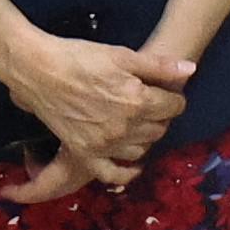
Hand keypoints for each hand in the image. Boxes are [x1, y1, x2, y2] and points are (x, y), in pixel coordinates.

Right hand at [0, 27, 190, 189]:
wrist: (39, 71)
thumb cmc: (80, 57)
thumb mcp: (122, 55)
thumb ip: (158, 65)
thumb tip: (189, 70)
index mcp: (138, 101)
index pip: (174, 106)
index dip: (172, 96)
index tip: (165, 90)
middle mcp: (125, 128)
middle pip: (159, 128)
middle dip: (160, 116)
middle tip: (150, 103)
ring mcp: (105, 144)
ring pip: (141, 149)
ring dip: (144, 137)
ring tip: (136, 124)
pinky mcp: (86, 153)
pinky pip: (112, 173)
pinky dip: (126, 171)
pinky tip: (132, 163)